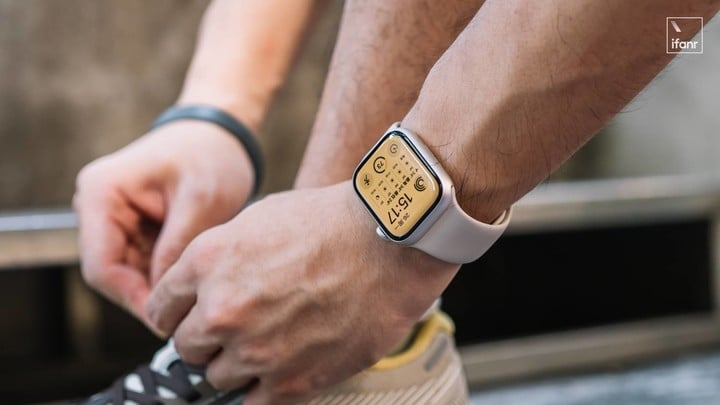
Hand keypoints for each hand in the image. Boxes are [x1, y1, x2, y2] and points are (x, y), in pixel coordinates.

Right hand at [73, 121, 253, 326]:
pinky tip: (193, 279)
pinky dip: (165, 275)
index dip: (133, 298)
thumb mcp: (202, 201)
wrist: (220, 134)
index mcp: (101, 193)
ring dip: (159, 286)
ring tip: (197, 294)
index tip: (167, 319)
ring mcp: (112, 218)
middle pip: (112, 274)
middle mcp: (96, 207)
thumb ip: (177, 248)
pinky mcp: (131, 227)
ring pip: (127, 274)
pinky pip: (142, 264)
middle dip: (149, 295)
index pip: (101, 267)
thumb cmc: (211, 155)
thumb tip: (163, 298)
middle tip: (188, 315)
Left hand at [146, 182, 459, 403]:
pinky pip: (253, 400)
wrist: (390, 242)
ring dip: (237, 362)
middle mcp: (223, 310)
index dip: (177, 312)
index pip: (161, 310)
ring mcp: (256, 351)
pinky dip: (264, 385)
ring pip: (217, 376)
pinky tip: (285, 361)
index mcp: (207, 263)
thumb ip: (217, 259)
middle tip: (240, 323)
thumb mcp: (258, 220)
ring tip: (272, 338)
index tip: (192, 315)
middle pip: (187, 347)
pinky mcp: (292, 381)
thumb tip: (202, 291)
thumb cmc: (328, 222)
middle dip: (208, 336)